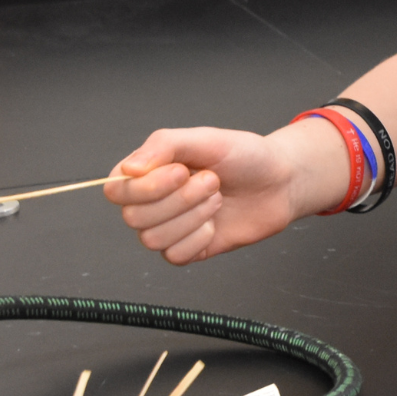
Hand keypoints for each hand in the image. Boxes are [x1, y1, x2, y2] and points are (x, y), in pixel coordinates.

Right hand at [105, 121, 341, 264]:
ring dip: (192, 217)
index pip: (116, 190)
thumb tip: (128, 168)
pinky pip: (174, 256)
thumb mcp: (206, 139)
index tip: (181, 171)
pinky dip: (199, 238)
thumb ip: (164, 146)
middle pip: (134, 218)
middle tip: (211, 180)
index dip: (145, 187)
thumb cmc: (244, 156)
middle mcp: (153, 201)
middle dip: (179, 200)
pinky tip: (215, 223)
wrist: (280, 181)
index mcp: (150, 172)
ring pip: (152, 240)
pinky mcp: (188, 249)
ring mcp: (170, 227)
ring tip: (217, 197)